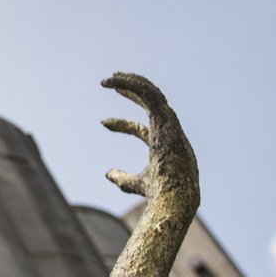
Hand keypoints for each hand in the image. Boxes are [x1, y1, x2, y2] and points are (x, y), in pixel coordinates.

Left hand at [101, 72, 198, 216]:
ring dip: (132, 82)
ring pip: (153, 94)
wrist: (173, 197)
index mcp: (164, 146)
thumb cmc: (160, 194)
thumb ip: (123, 179)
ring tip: (110, 78)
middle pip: (151, 105)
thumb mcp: (135, 184)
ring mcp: (170, 125)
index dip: (122, 125)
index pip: (142, 129)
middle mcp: (169, 132)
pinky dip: (135, 85)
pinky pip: (151, 94)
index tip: (102, 122)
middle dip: (132, 92)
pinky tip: (116, 81)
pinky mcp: (167, 120)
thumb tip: (108, 173)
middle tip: (111, 83)